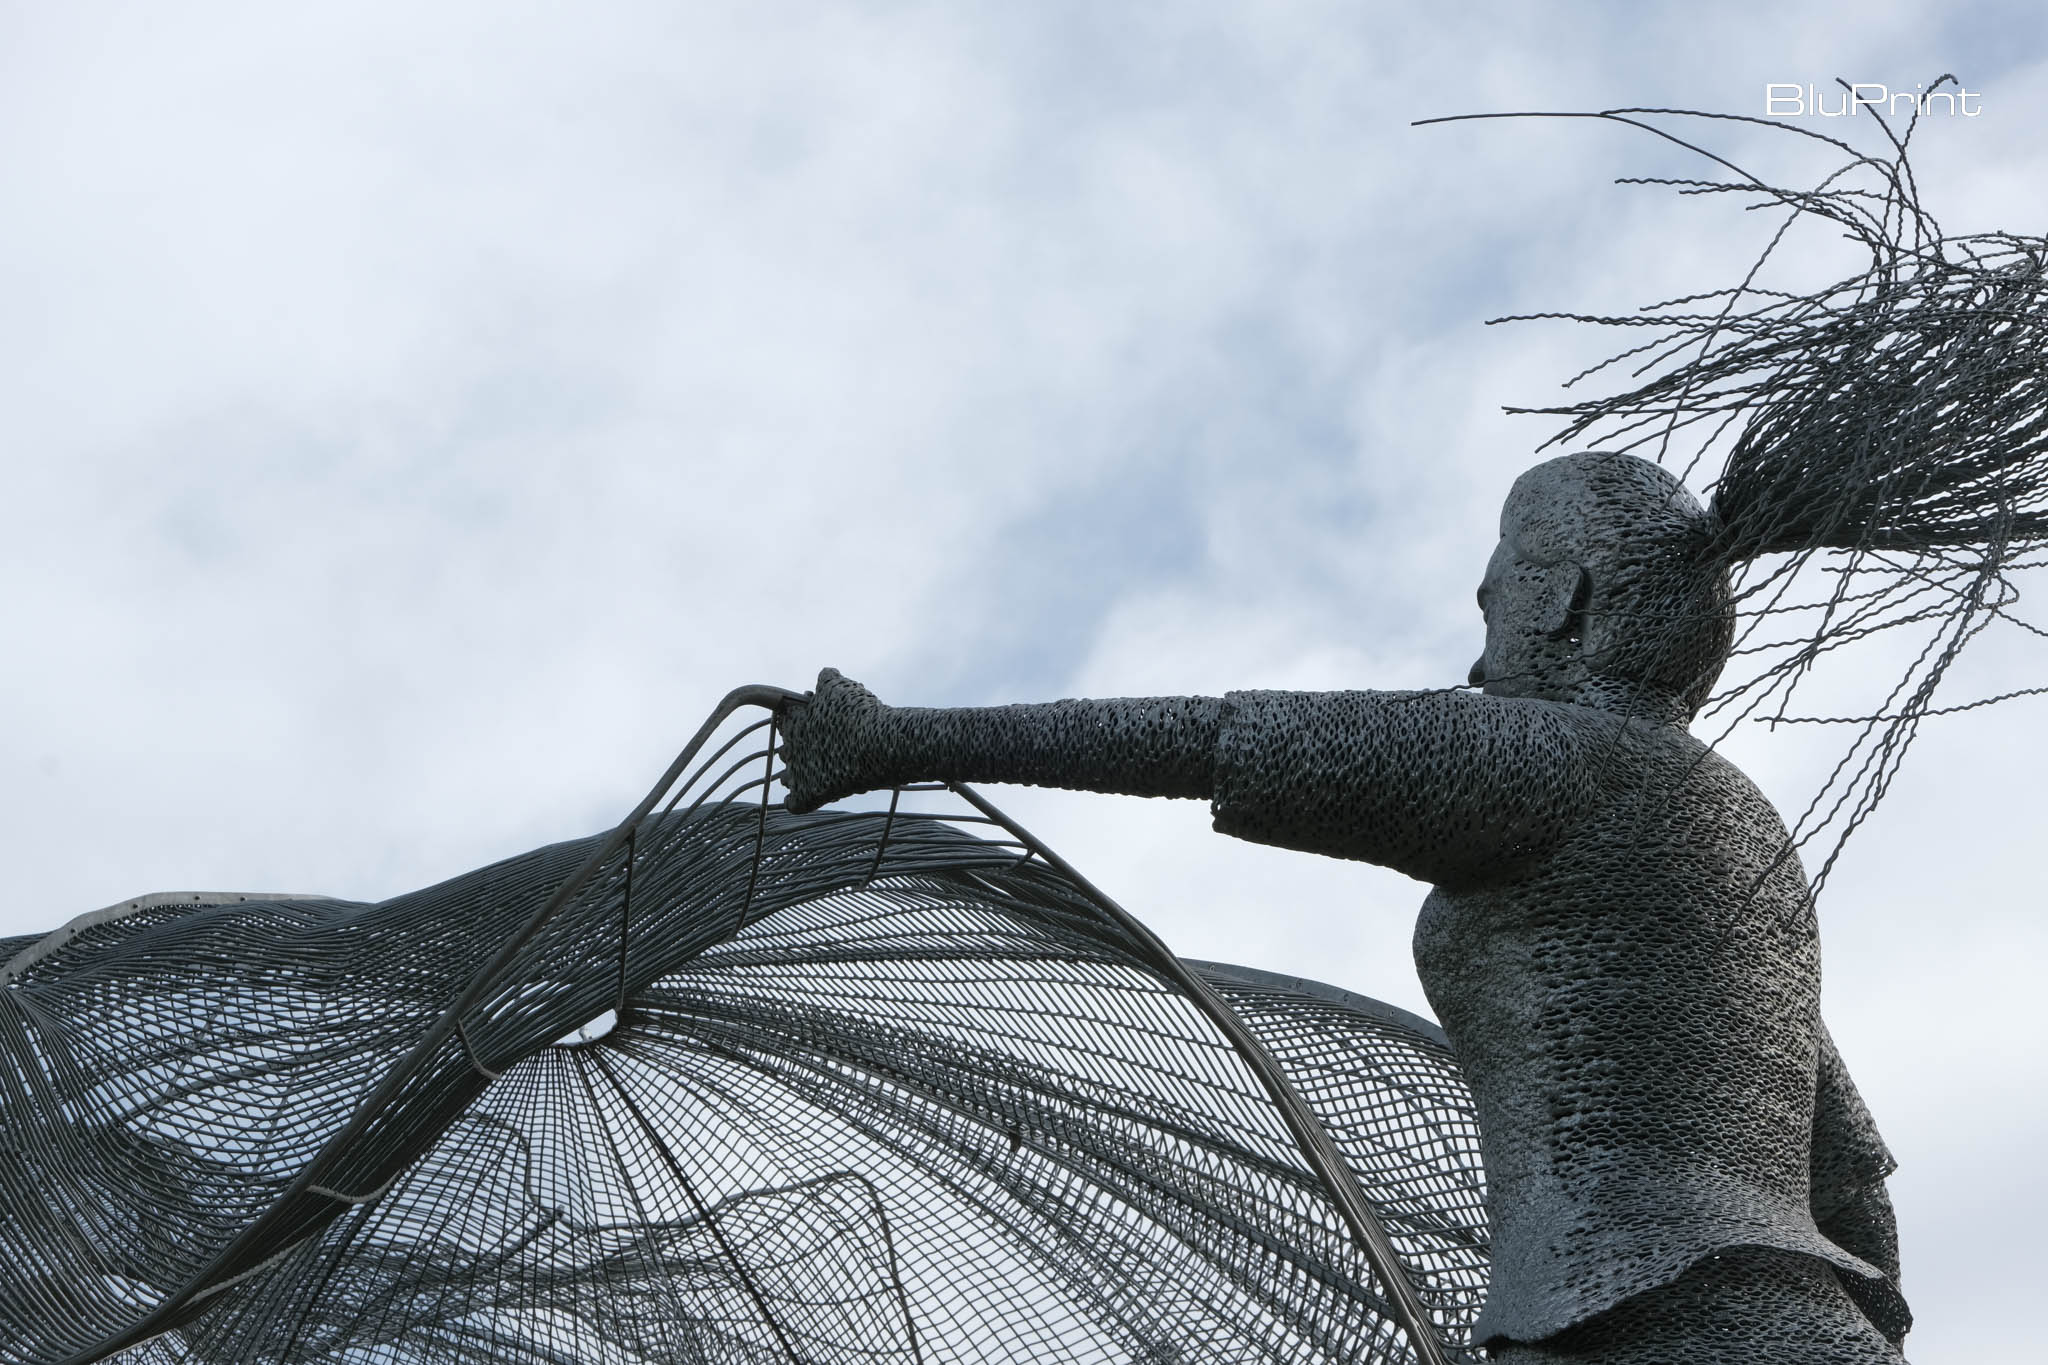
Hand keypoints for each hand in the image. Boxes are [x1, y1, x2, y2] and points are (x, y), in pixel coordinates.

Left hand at [777, 668, 892, 813]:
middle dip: (797, 750)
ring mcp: (800, 771)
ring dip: (793, 776)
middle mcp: (793, 746)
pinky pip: (795, 802)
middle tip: (817, 750)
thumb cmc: (863, 714)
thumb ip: (828, 679)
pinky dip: (797, 801)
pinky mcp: (810, 793)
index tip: (812, 722)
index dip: (797, 722)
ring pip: (787, 777)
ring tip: (806, 775)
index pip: (785, 721)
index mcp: (795, 721)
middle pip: (786, 750)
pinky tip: (801, 798)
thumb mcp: (842, 687)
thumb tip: (826, 673)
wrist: (880, 743)